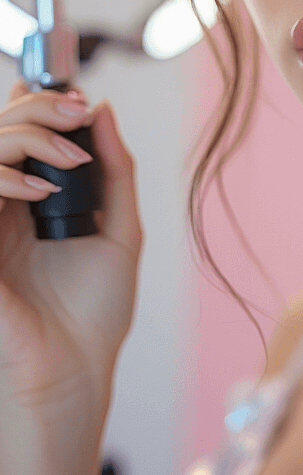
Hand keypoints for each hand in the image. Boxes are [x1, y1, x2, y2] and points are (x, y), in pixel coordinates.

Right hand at [0, 79, 143, 445]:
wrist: (73, 373)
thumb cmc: (93, 314)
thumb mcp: (119, 231)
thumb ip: (115, 170)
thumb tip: (104, 111)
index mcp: (32, 199)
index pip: (17, 130)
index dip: (38, 102)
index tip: (79, 102)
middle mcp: (3, 206)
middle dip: (37, 110)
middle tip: (76, 116)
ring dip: (23, 136)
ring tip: (69, 156)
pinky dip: (3, 177)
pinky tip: (39, 192)